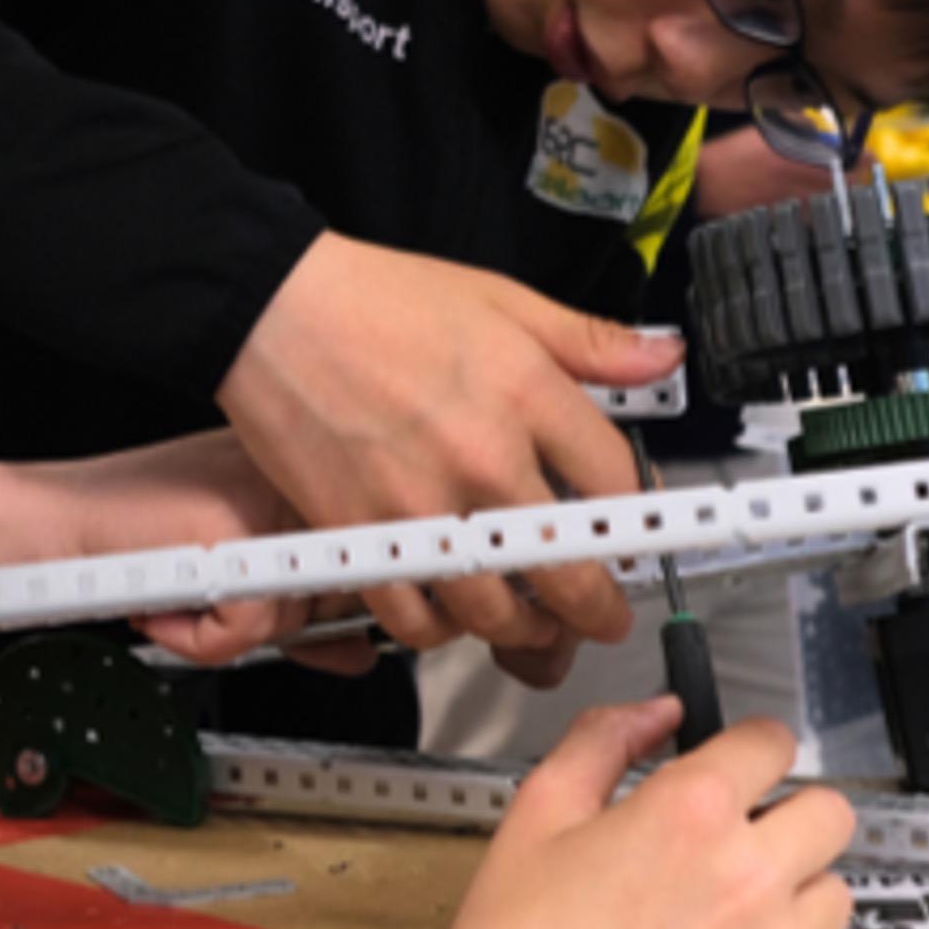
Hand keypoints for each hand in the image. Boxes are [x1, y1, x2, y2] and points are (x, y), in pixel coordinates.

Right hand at [58, 430, 380, 675]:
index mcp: (294, 475)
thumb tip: (357, 654)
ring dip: (225, 631)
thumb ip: (295, 606)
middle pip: (332, 595)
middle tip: (206, 599)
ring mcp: (265, 498)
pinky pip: (249, 631)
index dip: (323, 600)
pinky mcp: (236, 533)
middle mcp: (288, 477)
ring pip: (291, 618)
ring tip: (175, 595)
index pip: (356, 559)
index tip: (299, 612)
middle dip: (269, 621)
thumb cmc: (132, 539)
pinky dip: (200, 641)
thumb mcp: (231, 573)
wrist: (56, 524)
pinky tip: (162, 610)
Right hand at [216, 232, 679, 656]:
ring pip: (496, 611)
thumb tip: (659, 359)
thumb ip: (589, 341)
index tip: (633, 536)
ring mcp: (419, 506)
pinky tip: (451, 613)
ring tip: (532, 622)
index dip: (636, 522)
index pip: (616, 485)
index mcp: (525, 393)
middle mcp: (480, 458)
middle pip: (569, 570)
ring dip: (524, 630)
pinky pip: (414, 619)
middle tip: (604, 616)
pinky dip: (439, 630)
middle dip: (599, 609)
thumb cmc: (373, 299)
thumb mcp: (502, 298)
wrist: (270, 307)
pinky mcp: (360, 535)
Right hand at [422, 701, 854, 928]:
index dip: (753, 745)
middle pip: (830, 814)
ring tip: (733, 908)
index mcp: (692, 810)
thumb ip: (604, 741)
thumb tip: (656, 713)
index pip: (773, 742)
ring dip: (794, 891)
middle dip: (791, 813)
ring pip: (832, 895)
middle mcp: (749, 875)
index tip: (743, 761)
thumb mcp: (542, 809)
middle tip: (746, 833)